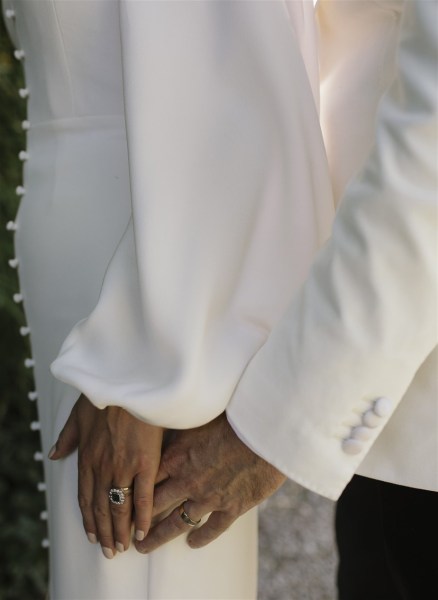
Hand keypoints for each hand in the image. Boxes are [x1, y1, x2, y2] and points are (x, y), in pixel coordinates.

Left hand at [49, 395, 162, 557]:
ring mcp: (123, 468)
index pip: (85, 497)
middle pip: (101, 508)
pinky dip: (142, 517)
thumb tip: (54, 454)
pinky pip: (143, 497)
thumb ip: (66, 437)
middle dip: (105, 532)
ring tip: (123, 547)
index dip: (88, 519)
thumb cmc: (105, 395)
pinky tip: (143, 529)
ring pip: (119, 507)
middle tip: (110, 550)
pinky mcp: (145, 463)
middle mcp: (102, 468)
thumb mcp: (77, 415)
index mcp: (87, 458)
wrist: (127, 385)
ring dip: (120, 530)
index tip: (93, 533)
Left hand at [136, 413, 285, 552]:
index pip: (146, 479)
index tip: (122, 499)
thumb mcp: (198, 417)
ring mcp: (208, 497)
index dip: (132, 491)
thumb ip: (180, 426)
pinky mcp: (231, 507)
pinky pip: (211, 529)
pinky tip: (192, 543)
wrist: (266, 431)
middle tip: (126, 529)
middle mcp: (187, 480)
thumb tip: (164, 420)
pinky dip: (199, 538)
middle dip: (138, 519)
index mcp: (177, 456)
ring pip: (176, 523)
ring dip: (159, 536)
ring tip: (145, 546)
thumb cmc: (234, 416)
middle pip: (154, 504)